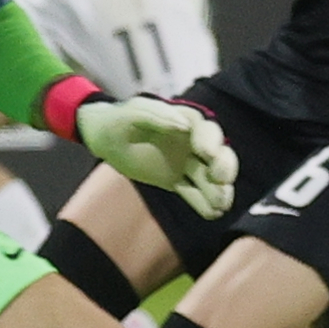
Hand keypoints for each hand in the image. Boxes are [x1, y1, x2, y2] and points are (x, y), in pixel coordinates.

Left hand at [79, 96, 236, 219]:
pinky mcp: (176, 180)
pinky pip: (193, 193)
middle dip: (224, 167)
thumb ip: (157, 116)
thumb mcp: (132, 113)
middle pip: (218, 155)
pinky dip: (203, 204)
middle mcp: (191, 143)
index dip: (211, 141)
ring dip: (218, 191)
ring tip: (221, 206)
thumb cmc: (117, 120)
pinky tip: (211, 214)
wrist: (104, 138)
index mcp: (185, 121)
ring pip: (209, 178)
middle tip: (220, 180)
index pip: (207, 131)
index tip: (206, 153)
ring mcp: (185, 163)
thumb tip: (183, 126)